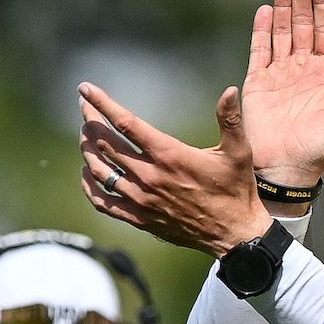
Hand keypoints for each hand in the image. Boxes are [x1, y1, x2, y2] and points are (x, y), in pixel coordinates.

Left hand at [79, 83, 272, 256]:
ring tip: (85, 135)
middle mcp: (149, 176)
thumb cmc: (236, 189)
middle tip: (84, 107)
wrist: (233, 234)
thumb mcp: (238, 152)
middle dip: (90, 120)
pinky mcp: (139, 218)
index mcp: (169, 155)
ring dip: (88, 150)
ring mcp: (141, 199)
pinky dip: (89, 185)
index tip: (86, 89)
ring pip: (99, 170)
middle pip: (105, 143)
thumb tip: (230, 90)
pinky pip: (102, 201)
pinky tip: (87, 173)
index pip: (125, 123)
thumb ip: (231, 119)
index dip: (102, 103)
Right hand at [242, 0, 323, 187]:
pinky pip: (260, 50)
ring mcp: (280, 74)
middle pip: (304, 23)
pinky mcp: (258, 83)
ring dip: (285, 5)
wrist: (285, 169)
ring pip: (283, 31)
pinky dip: (263, 30)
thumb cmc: (320, 150)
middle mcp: (304, 69)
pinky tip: (267, 10)